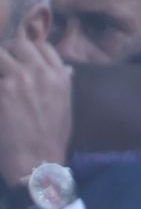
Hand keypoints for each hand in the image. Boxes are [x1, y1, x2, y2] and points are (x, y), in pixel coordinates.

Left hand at [0, 37, 72, 195]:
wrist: (37, 165)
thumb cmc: (52, 139)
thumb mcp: (65, 106)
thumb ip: (63, 83)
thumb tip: (66, 69)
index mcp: (58, 74)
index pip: (42, 46)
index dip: (30, 49)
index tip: (22, 57)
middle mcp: (39, 72)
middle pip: (20, 44)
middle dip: (9, 51)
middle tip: (3, 63)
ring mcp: (17, 80)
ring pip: (1, 54)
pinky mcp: (0, 93)